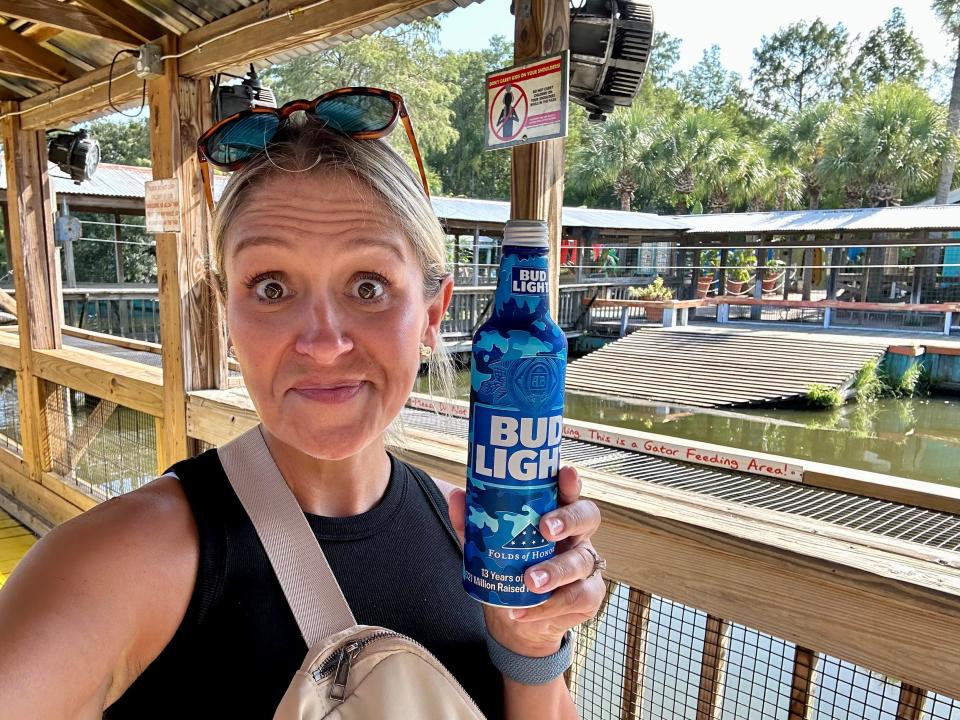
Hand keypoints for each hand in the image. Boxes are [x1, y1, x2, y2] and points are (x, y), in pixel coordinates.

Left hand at [448, 465, 604, 656]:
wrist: (515, 620)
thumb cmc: (509, 571)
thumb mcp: (488, 546)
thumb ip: (474, 523)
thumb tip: (457, 496)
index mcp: (556, 515)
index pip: (568, 492)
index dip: (570, 481)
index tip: (564, 472)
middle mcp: (577, 536)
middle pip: (588, 516)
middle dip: (568, 519)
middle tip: (544, 528)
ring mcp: (585, 566)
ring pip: (582, 561)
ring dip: (556, 570)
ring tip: (530, 581)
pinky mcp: (588, 596)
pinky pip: (577, 598)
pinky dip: (549, 606)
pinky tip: (525, 611)